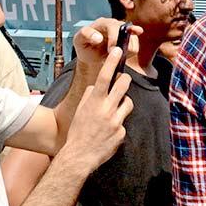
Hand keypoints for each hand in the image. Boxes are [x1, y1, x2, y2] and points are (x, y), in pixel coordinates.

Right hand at [59, 47, 133, 172]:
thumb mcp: (80, 111)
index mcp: (94, 102)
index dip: (112, 62)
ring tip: (113, 111)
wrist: (79, 156)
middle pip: (123, 85)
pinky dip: (118, 125)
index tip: (118, 50)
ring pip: (128, 103)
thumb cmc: (78, 132)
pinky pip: (123, 122)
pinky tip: (108, 133)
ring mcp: (116, 121)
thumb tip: (96, 87)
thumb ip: (89, 97)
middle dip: (125, 79)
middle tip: (124, 78)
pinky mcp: (122, 132)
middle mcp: (106, 109)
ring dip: (123, 103)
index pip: (104, 77)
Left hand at [73, 18, 141, 70]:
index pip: (113, 26)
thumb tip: (99, 37)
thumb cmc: (84, 46)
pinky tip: (121, 56)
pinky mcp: (129, 40)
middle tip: (115, 56)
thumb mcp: (78, 40)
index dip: (115, 38)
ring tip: (116, 56)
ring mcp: (124, 32)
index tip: (111, 50)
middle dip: (123, 45)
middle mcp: (115, 24)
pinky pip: (135, 46)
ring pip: (133, 40)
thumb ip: (85, 35)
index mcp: (102, 23)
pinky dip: (130, 53)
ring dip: (127, 50)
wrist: (91, 55)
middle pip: (127, 31)